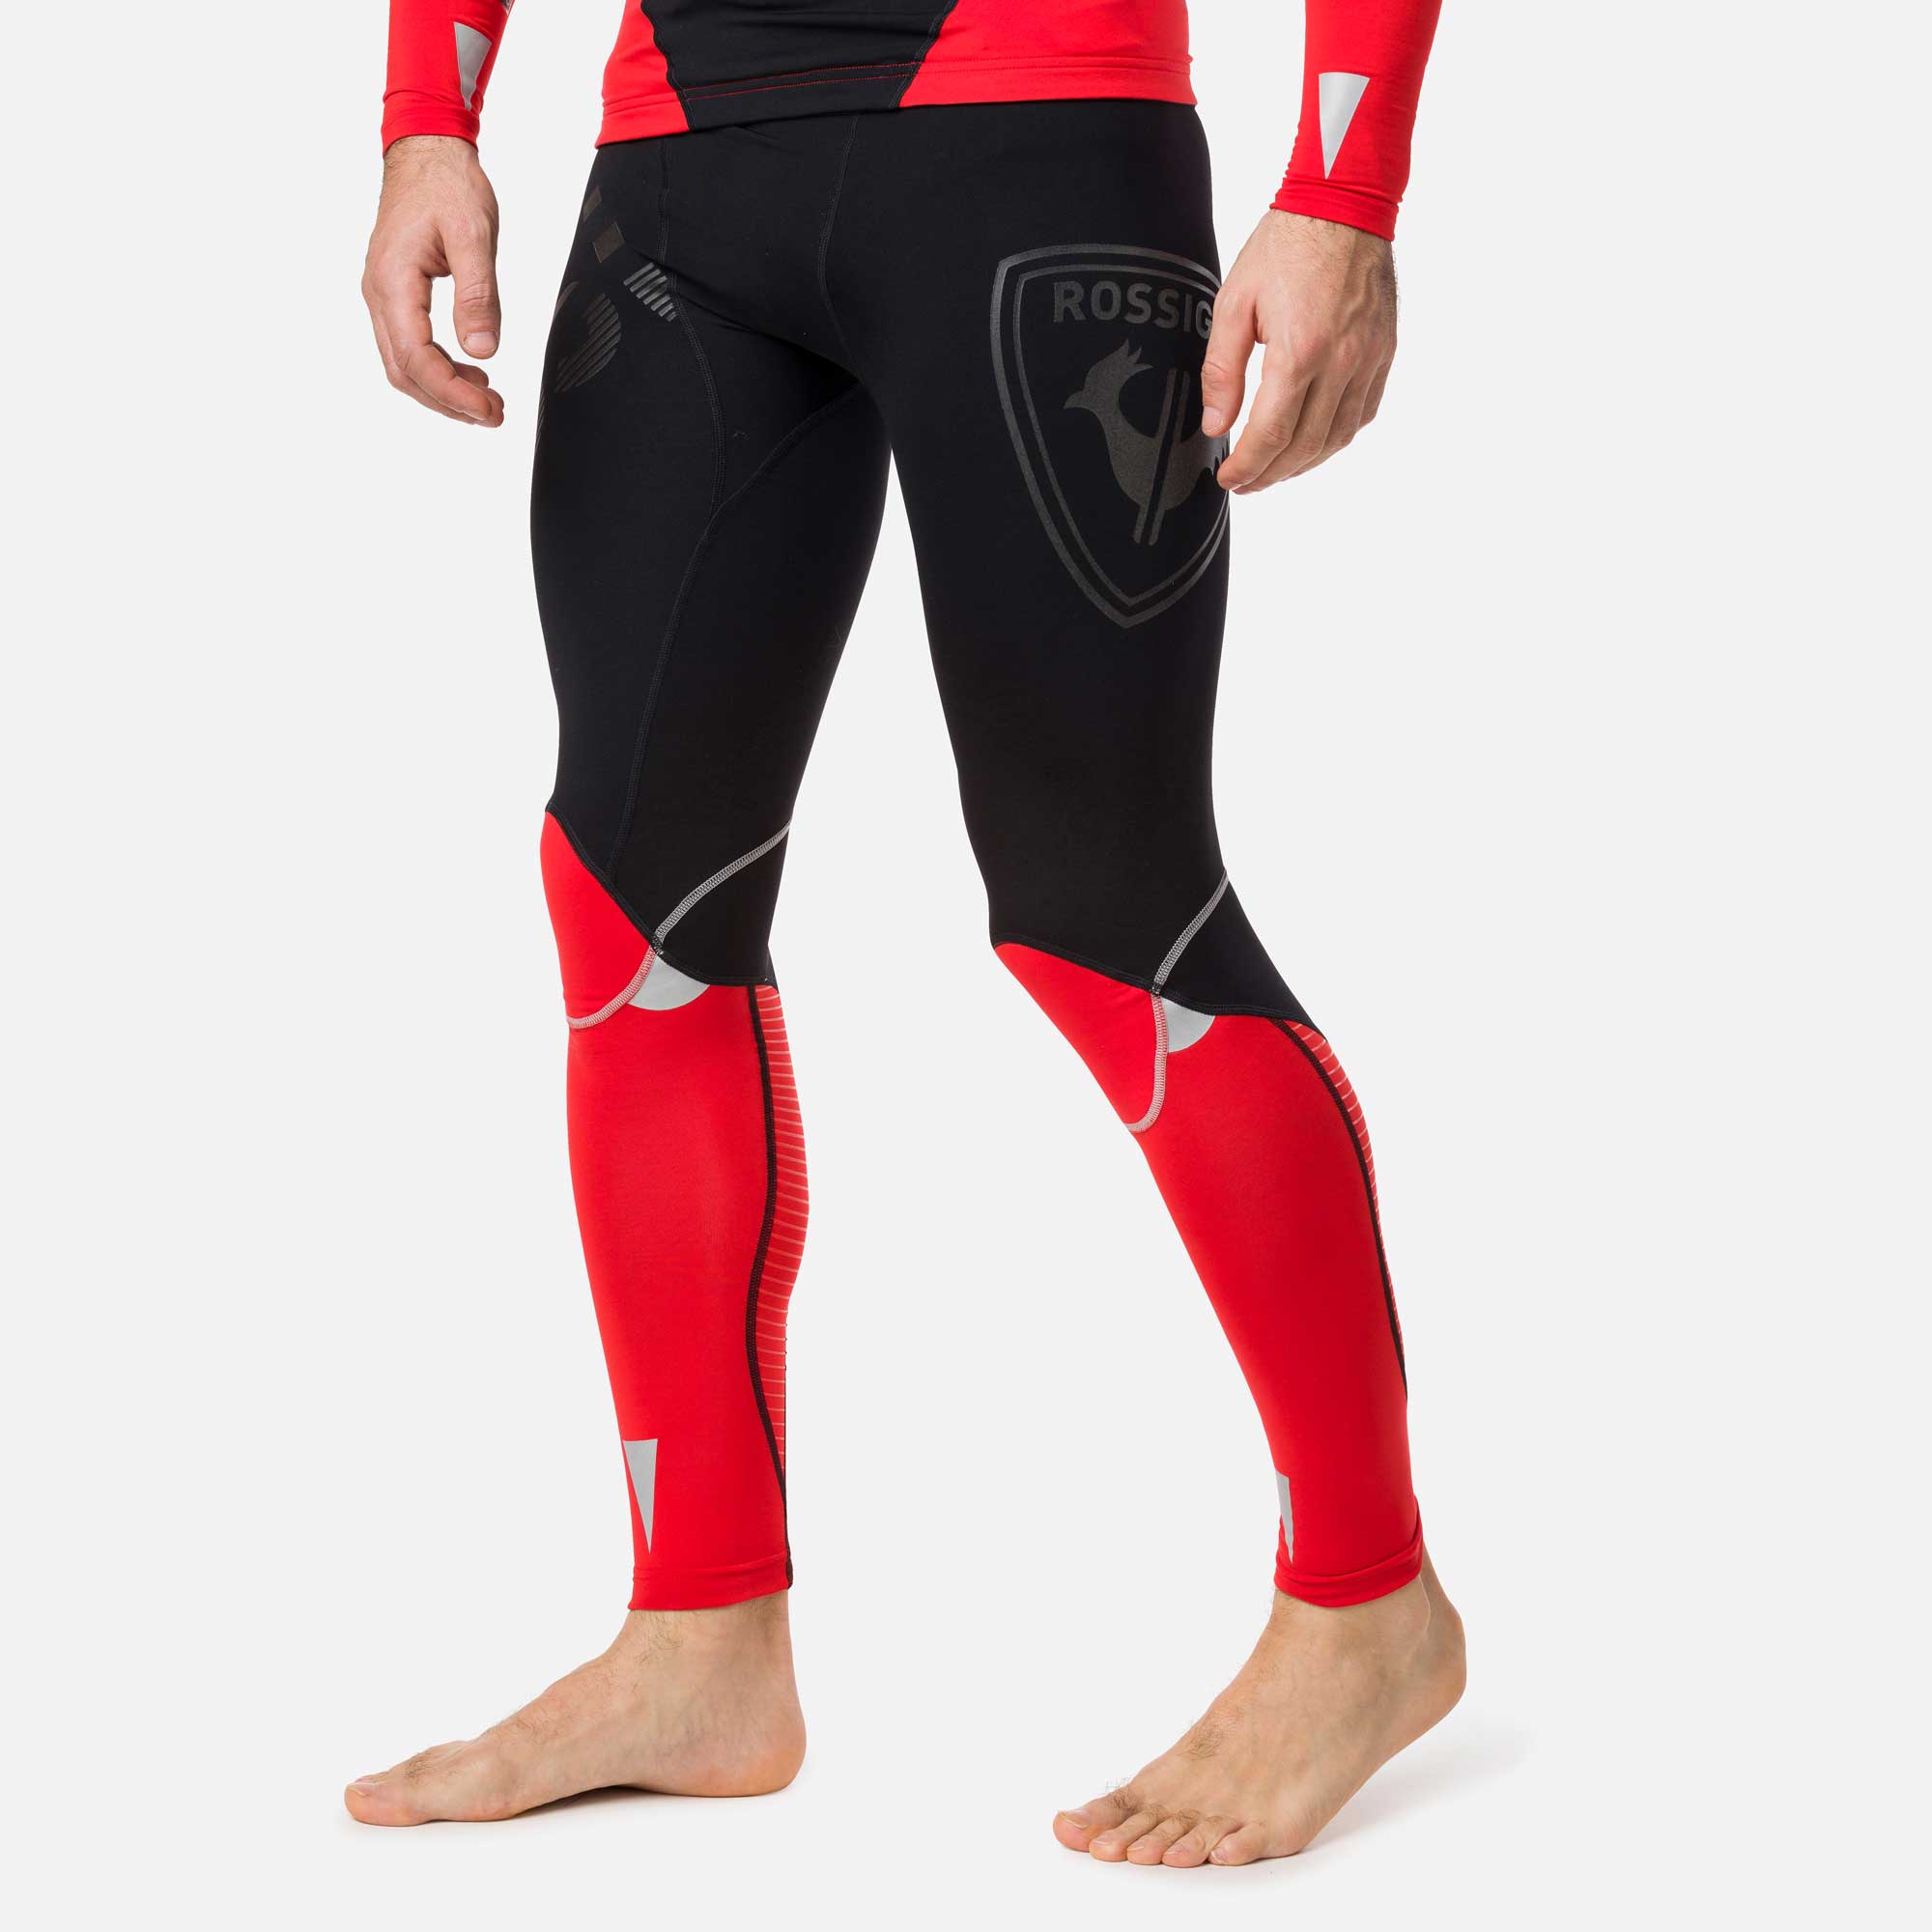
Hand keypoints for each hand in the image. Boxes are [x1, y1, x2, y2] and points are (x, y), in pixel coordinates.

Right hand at [362, 136, 505, 425]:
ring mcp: (383, 296)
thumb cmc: (449, 185)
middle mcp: (379, 294)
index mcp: (394, 281)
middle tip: (495, 415)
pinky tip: (472, 373)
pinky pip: (408, 346)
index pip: (416, 358)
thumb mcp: (474, 236)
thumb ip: (478, 295)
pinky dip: (439, 370)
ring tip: (488, 401)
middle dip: (449, 402)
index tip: (489, 411)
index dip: (452, 394)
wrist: (427, 152)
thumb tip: (482, 351)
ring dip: (444, 391)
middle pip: (405, 372)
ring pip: (404, 365)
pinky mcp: (395, 295)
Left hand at [1202, 211, 1396, 490]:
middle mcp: (1342, 362)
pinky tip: (1311, 442)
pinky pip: (1362, 413)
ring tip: (1274, 470)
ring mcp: (1369, 359)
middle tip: (1245, 483)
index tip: (1227, 479)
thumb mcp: (1234, 303)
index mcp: (1300, 351)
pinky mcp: (1384, 352)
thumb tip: (1216, 426)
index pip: (1271, 435)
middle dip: (1271, 474)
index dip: (1247, 466)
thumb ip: (1222, 371)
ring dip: (1303, 464)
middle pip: (1305, 446)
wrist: (1343, 203)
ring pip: (1337, 438)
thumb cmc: (1284, 245)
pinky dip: (1335, 438)